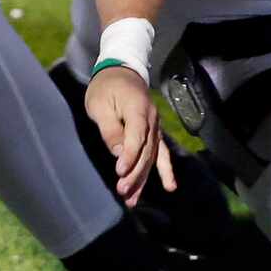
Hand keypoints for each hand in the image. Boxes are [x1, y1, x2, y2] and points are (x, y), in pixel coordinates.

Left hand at [83, 66, 176, 204]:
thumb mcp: (100, 104)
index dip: (130, 156)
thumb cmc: (106, 87)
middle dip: (135, 174)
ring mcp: (156, 127)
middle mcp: (152, 120)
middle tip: (123, 192)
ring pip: (152, 157)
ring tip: (134, 199)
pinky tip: (170, 187)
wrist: (121, 71)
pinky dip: (165, 170)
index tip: (120, 172)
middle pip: (146, 151)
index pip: (136, 137)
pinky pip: (162, 153)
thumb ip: (110, 129)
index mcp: (138, 109)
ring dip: (144, 179)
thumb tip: (119, 153)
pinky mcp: (155, 132)